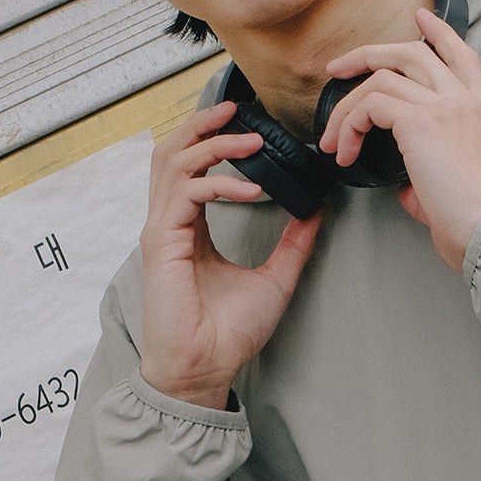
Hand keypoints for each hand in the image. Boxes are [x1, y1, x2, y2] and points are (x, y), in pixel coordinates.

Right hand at [138, 100, 322, 408]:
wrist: (203, 371)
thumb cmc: (227, 334)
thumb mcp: (275, 278)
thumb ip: (293, 242)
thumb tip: (317, 210)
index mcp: (189, 227)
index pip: (189, 165)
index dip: (213, 136)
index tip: (248, 123)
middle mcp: (170, 222)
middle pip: (171, 151)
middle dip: (202, 124)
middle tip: (238, 110)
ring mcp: (162, 231)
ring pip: (173, 163)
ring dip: (212, 145)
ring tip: (250, 143)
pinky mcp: (162, 244)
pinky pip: (186, 194)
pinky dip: (219, 184)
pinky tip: (252, 190)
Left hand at [316, 6, 480, 269]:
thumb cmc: (475, 216)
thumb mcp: (456, 184)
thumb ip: (430, 174)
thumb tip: (407, 186)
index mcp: (479, 111)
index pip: (462, 55)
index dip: (440, 32)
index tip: (421, 17)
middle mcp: (462, 100)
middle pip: (412, 52)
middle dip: (368, 53)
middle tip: (338, 68)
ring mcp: (442, 105)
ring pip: (381, 77)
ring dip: (345, 107)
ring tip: (332, 139)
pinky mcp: (418, 120)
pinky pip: (369, 105)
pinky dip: (348, 125)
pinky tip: (345, 152)